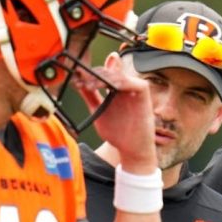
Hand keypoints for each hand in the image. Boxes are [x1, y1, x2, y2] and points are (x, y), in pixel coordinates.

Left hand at [75, 53, 156, 173]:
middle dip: (95, 74)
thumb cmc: (117, 132)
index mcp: (115, 89)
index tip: (76, 79)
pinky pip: (137, 84)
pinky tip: (110, 87)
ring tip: (92, 86)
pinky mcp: (145, 97)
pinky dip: (124, 82)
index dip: (89, 74)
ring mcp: (135, 91)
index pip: (103, 73)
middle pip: (111, 71)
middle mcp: (125, 87)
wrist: (130, 150)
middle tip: (83, 81)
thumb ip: (90, 96)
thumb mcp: (98, 111)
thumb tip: (78, 81)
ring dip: (106, 77)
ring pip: (122, 75)